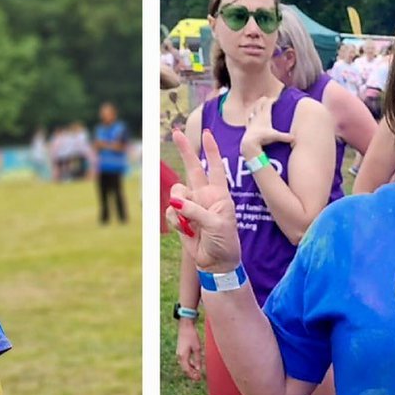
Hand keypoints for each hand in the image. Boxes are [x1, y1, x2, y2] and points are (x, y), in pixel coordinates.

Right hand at [168, 128, 241, 273]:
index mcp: (219, 193)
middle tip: (175, 132)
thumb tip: (175, 203)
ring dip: (178, 206)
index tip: (207, 133)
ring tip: (189, 223)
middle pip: (192, 168)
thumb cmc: (224, 241)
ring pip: (176, 194)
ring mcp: (191, 207)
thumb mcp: (216, 224)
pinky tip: (185, 230)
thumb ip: (196, 211)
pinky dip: (175, 220)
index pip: (215, 167)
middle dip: (185, 150)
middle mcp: (204, 196)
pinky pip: (170, 212)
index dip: (211, 150)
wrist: (216, 262)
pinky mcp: (180, 219)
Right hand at [176, 319, 203, 380]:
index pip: (187, 370)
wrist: (185, 326)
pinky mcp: (181, 351)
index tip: (199, 379)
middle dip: (192, 374)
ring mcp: (179, 354)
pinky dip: (190, 365)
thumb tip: (198, 369)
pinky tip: (195, 366)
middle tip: (199, 378)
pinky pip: (184, 361)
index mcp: (183, 356)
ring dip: (191, 370)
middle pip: (185, 369)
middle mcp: (179, 356)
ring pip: (185, 366)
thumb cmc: (192, 336)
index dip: (193, 375)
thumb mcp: (197, 348)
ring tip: (197, 373)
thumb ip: (197, 359)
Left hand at [240, 100, 293, 160]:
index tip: (277, 99)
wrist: (250, 143)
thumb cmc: (263, 137)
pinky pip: (249, 119)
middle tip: (266, 99)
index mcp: (265, 115)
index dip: (272, 99)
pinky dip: (250, 116)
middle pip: (259, 103)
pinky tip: (251, 117)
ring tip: (258, 106)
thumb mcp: (275, 136)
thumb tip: (294, 139)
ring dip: (256, 106)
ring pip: (253, 109)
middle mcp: (258, 116)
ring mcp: (252, 121)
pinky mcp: (248, 127)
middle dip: (263, 100)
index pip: (268, 103)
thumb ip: (285, 137)